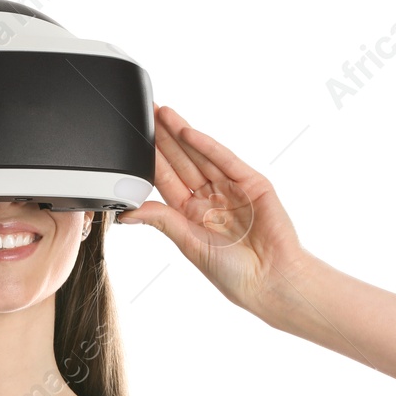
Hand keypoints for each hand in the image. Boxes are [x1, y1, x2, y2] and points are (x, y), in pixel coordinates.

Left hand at [119, 104, 318, 318]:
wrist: (270, 281)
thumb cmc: (233, 273)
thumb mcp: (188, 244)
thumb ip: (162, 221)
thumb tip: (126, 213)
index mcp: (193, 215)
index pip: (167, 180)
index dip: (151, 159)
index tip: (135, 139)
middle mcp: (211, 198)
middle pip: (182, 162)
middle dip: (163, 138)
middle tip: (146, 113)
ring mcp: (232, 188)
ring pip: (201, 155)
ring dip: (181, 134)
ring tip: (162, 113)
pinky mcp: (253, 183)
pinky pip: (225, 160)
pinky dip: (206, 146)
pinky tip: (188, 132)